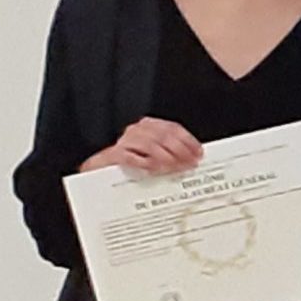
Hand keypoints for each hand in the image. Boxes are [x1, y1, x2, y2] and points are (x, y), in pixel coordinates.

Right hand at [84, 117, 201, 174]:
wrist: (101, 173)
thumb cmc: (131, 166)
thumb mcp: (154, 157)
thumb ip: (171, 154)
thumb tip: (193, 160)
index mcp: (148, 127)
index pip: (172, 128)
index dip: (188, 140)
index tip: (199, 153)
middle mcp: (137, 131)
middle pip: (163, 136)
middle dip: (180, 150)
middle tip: (190, 164)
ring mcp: (125, 142)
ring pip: (149, 144)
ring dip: (166, 157)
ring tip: (175, 168)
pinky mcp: (114, 155)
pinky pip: (131, 156)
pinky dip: (144, 162)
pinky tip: (154, 170)